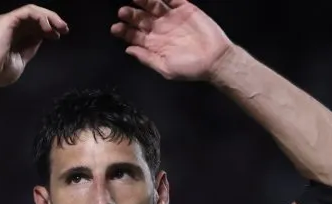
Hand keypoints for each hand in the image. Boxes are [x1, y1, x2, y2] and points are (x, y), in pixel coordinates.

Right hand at [0, 5, 68, 88]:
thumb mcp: (20, 61)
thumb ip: (29, 49)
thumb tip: (41, 39)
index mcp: (13, 36)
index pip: (34, 27)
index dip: (48, 30)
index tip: (59, 36)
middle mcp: (11, 26)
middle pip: (36, 18)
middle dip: (53, 21)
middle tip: (65, 29)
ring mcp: (9, 21)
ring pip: (34, 12)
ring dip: (50, 17)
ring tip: (60, 27)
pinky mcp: (8, 19)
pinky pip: (29, 12)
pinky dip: (41, 17)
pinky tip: (48, 28)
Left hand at [111, 0, 232, 80]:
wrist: (215, 60)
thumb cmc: (190, 69)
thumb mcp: (166, 69)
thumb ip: (147, 59)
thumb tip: (128, 50)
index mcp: (153, 44)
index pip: (134, 35)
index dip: (124, 31)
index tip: (115, 28)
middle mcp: (160, 29)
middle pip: (140, 18)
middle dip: (131, 15)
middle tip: (123, 12)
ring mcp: (172, 17)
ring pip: (153, 5)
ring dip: (143, 1)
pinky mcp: (185, 8)